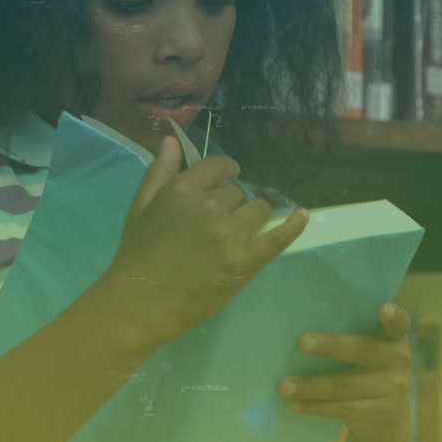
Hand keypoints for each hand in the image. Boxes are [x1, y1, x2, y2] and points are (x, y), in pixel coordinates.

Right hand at [100, 136, 308, 346]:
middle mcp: (211, 207)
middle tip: (216, 223)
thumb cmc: (138, 253)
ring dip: (252, 216)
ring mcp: (231, 235)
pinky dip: (294, 225)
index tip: (226, 181)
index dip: (225, 173)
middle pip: (238, 192)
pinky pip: (278, 237)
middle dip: (230, 203)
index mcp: (184, 190)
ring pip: (260, 209)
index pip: (220, 167)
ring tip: (238, 231)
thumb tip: (172, 139)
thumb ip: (160, 171)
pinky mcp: (245, 261)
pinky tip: (303, 215)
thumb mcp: (141, 206)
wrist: (143, 302)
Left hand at [278, 303, 411, 441]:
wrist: (393, 412)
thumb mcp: (373, 349)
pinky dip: (317, 407)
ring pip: (346, 386)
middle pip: (363, 351)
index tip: (384, 309)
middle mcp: (399, 360)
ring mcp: (394, 388)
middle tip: (301, 342)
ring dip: (312, 386)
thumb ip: (354, 337)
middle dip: (331, 346)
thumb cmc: (372, 369)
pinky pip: (344, 409)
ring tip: (284, 386)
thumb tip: (303, 333)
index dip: (393, 317)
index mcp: (395, 338)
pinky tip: (296, 405)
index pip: (399, 323)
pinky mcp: (383, 412)